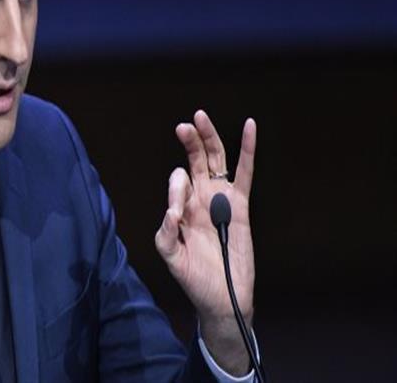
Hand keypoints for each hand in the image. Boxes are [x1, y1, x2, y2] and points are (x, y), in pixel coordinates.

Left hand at [155, 110, 256, 374]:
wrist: (221, 298)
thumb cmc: (193, 277)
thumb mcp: (171, 256)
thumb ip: (165, 233)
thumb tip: (172, 210)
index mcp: (181, 206)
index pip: (178, 182)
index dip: (176, 187)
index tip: (178, 211)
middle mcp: (200, 197)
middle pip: (196, 159)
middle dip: (189, 141)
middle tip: (183, 126)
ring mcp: (221, 198)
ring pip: (217, 160)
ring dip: (209, 138)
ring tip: (200, 118)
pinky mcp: (241, 205)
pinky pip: (246, 173)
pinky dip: (248, 149)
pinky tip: (249, 127)